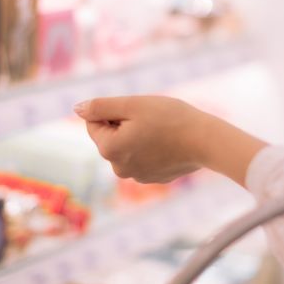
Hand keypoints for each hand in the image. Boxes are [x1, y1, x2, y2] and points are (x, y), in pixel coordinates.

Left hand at [74, 96, 266, 185]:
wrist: (206, 141)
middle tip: (150, 118)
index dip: (113, 110)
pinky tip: (169, 142)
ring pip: (127, 146)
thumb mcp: (132, 105)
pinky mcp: (153, 178)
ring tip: (162, 130)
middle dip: (124, 124)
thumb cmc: (170, 118)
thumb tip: (77, 109)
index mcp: (109, 150)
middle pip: (110, 136)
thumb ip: (101, 106)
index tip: (136, 110)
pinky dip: (151, 147)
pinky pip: (143, 157)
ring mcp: (137, 177)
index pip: (94, 122)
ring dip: (137, 135)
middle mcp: (119, 169)